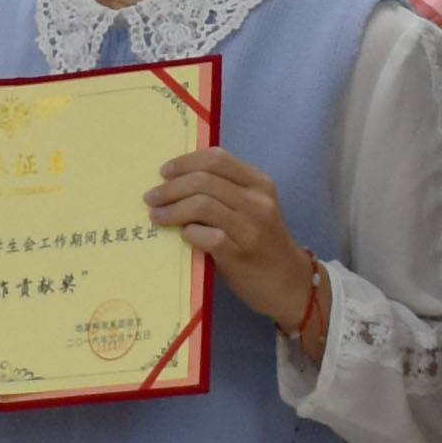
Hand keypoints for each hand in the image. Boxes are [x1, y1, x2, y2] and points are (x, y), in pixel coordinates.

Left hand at [145, 148, 322, 339]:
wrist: (290, 283)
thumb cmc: (264, 243)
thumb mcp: (254, 209)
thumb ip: (226, 193)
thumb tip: (177, 182)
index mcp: (260, 184)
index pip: (217, 159)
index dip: (186, 161)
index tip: (164, 171)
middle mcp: (257, 202)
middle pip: (204, 180)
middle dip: (171, 187)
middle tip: (152, 196)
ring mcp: (250, 228)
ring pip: (202, 205)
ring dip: (172, 209)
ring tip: (156, 215)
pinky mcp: (241, 254)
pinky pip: (207, 236)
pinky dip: (189, 233)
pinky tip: (183, 235)